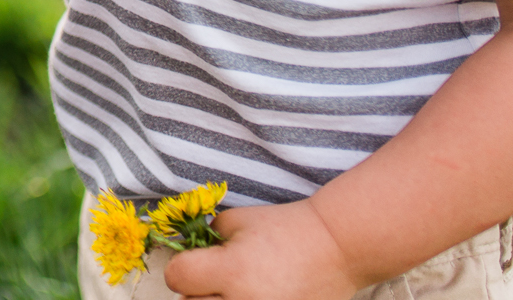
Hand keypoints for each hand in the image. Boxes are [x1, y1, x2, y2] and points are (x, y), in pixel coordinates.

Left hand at [163, 201, 367, 299]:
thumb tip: (186, 256)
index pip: (177, 278)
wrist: (335, 249)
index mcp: (231, 270)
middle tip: (214, 282)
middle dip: (196, 292)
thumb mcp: (235, 220)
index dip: (181, 268)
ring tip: (232, 292)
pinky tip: (251, 297)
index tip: (194, 263)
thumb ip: (203, 240)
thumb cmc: (283, 228)